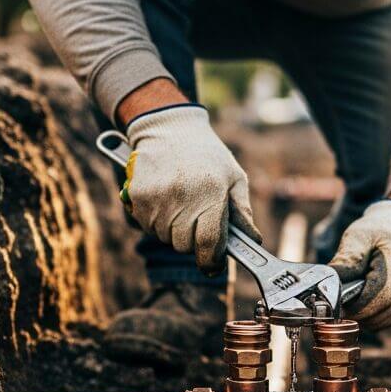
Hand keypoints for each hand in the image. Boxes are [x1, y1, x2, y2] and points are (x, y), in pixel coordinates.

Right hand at [124, 105, 260, 273]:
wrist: (169, 128)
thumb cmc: (207, 155)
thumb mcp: (233, 177)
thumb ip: (242, 212)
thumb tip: (253, 242)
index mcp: (210, 194)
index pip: (207, 244)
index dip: (211, 260)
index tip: (213, 264)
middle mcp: (181, 199)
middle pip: (184, 246)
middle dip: (193, 240)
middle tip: (197, 221)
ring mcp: (156, 199)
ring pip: (164, 238)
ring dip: (173, 231)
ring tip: (181, 206)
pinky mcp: (137, 197)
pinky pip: (147, 226)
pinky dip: (156, 221)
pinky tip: (165, 201)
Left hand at [329, 200, 390, 329]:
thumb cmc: (377, 233)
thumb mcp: (357, 236)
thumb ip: (346, 260)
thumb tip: (329, 284)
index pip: (383, 296)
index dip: (358, 307)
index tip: (338, 307)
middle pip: (382, 312)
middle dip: (357, 313)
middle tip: (340, 305)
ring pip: (385, 321)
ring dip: (364, 317)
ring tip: (353, 300)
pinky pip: (390, 321)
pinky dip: (374, 317)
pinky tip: (368, 301)